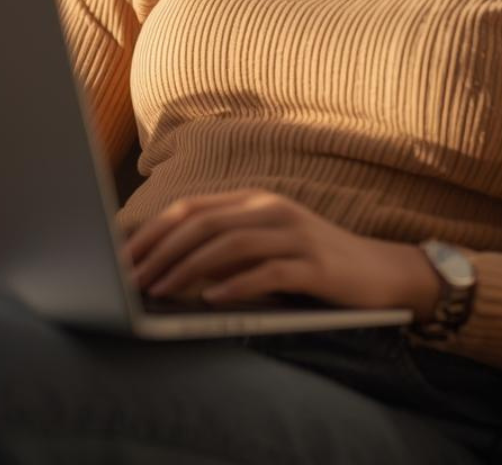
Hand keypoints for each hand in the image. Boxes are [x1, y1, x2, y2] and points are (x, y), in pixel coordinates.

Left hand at [118, 188, 440, 313]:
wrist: (380, 273)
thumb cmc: (313, 265)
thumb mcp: (265, 249)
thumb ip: (225, 250)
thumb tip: (165, 269)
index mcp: (254, 201)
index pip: (191, 208)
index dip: (153, 231)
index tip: (121, 257)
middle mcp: (271, 208)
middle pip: (203, 222)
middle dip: (160, 250)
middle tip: (130, 279)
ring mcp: (295, 233)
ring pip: (229, 244)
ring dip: (188, 269)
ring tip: (160, 291)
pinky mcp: (315, 263)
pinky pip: (268, 271)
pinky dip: (235, 284)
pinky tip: (210, 300)